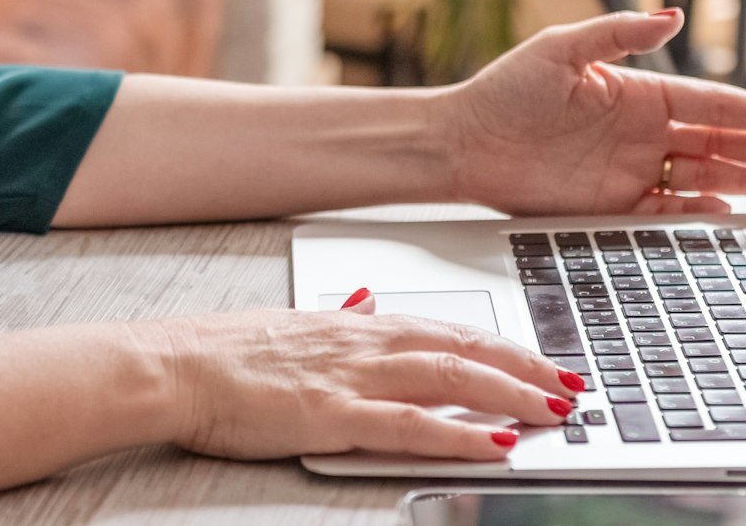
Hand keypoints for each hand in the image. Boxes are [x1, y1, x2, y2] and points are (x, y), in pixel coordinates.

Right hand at [152, 301, 579, 462]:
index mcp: (353, 324)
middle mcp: (361, 343)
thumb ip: (336, 317)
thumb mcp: (290, 323)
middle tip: (573, 384)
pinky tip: (492, 444)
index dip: (500, 345)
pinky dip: (456, 434)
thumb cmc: (221, 353)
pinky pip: (407, 425)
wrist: (173, 365)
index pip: (445, 329)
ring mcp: (349, 378)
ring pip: (447, 380)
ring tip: (554, 410)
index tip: (542, 360)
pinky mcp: (331, 416)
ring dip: (508, 394)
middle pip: (461, 349)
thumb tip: (365, 300)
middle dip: (524, 367)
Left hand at [437, 8, 745, 216]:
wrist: (461, 144)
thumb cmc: (502, 91)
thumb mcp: (559, 50)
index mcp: (641, 93)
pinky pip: (672, 208)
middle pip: (726, 141)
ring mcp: (634, 168)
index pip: (716, 104)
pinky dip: (705, 210)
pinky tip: (735, 210)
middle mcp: (645, 131)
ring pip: (710, 174)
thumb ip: (618, 34)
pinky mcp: (616, 204)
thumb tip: (672, 15)